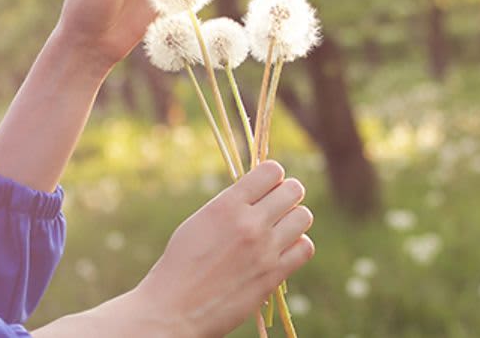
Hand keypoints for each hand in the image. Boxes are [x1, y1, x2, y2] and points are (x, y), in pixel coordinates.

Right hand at [135, 162, 314, 336]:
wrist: (174, 309)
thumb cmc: (179, 265)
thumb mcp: (200, 222)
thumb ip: (230, 206)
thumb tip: (258, 194)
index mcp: (227, 205)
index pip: (271, 170)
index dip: (273, 176)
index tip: (267, 186)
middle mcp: (249, 223)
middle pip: (293, 190)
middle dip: (288, 194)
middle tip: (277, 206)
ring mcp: (265, 249)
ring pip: (303, 217)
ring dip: (294, 219)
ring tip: (280, 228)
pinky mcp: (273, 275)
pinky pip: (305, 248)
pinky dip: (298, 246)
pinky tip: (283, 250)